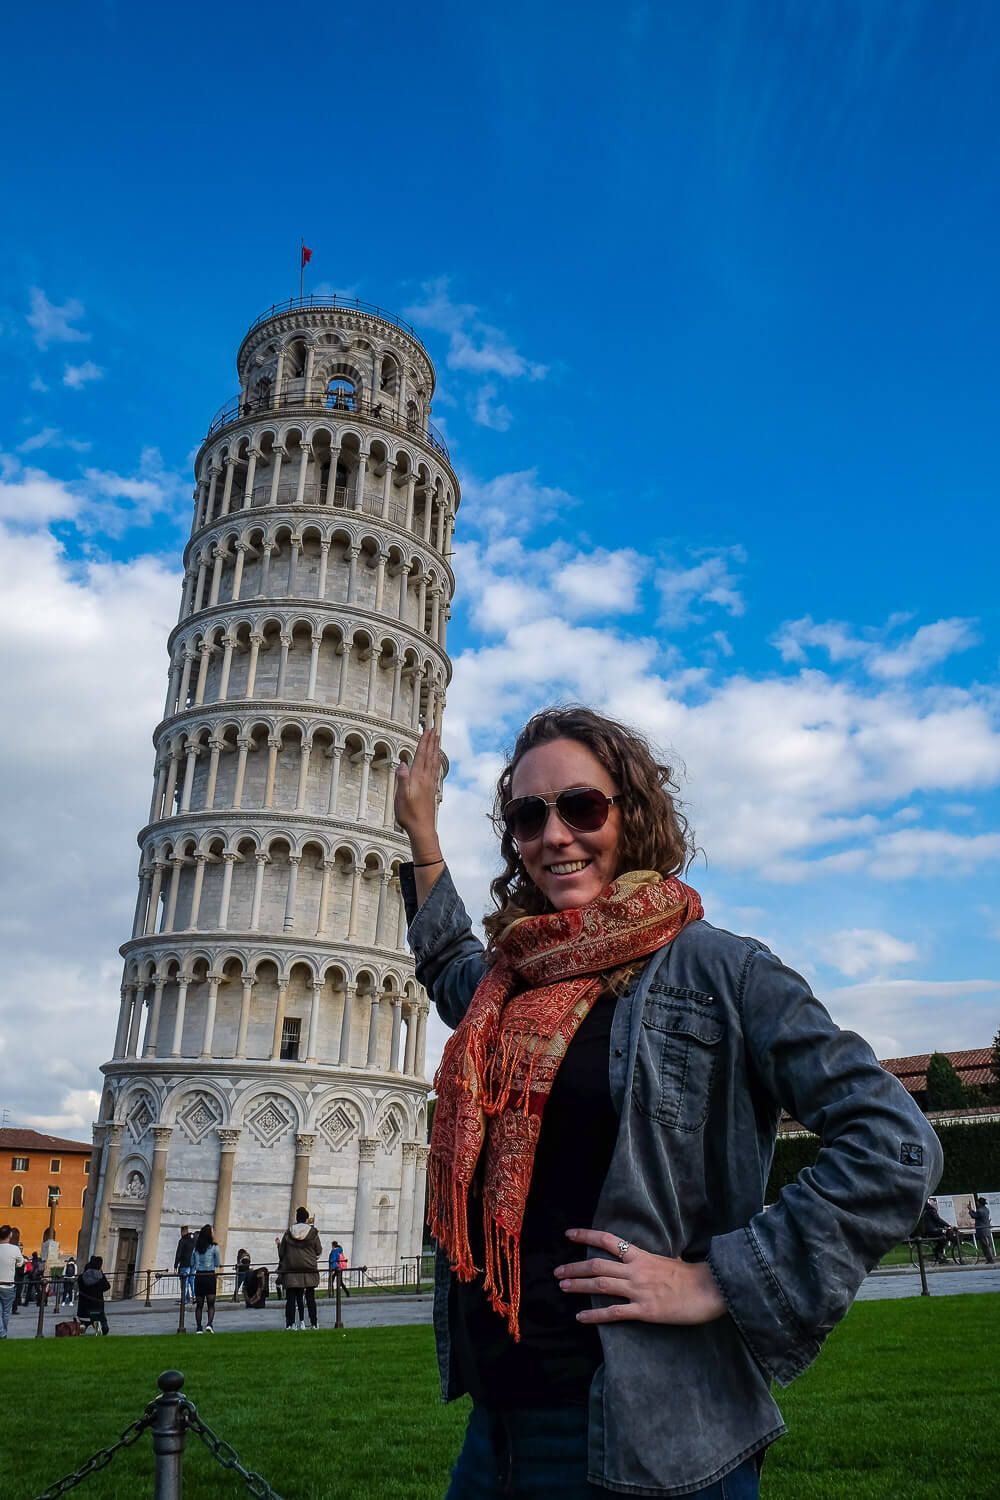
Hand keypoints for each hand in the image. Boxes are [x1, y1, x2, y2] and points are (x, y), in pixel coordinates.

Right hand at [394, 727, 442, 855]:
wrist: (422, 829)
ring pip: (434, 762)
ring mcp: (430, 784)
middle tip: (435, 729)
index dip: (424, 742)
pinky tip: (437, 761)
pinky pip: (435, 771)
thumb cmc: (409, 815)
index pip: (421, 755)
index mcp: (418, 778)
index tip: (427, 730)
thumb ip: (402, 779)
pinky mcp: (431, 790)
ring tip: (438, 740)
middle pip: (430, 756)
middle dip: (431, 742)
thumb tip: (402, 763)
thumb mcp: (401, 797)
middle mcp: (426, 779)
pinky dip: (436, 761)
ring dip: (435, 749)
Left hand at [554, 1228, 725, 1326]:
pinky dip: (595, 1315)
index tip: (569, 1234)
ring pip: (600, 1286)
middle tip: (557, 1271)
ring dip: (578, 1286)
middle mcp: (636, 1270)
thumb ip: (649, 1260)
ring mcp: (639, 1290)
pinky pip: (614, 1313)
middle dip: (574, 1267)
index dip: (586, 1235)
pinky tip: (581, 1317)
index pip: (608, 1240)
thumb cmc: (692, 1275)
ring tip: (562, 1287)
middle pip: (597, 1265)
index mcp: (642, 1255)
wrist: (710, 1290)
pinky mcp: (644, 1310)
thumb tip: (638, 1258)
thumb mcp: (667, 1259)